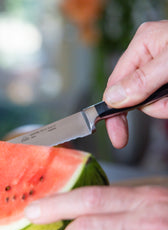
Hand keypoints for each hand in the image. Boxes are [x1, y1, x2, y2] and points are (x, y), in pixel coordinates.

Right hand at [102, 20, 167, 148]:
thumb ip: (143, 80)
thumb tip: (113, 98)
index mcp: (144, 44)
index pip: (116, 83)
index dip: (113, 112)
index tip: (118, 137)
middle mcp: (151, 56)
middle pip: (136, 96)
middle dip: (156, 106)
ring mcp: (163, 69)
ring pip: (154, 103)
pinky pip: (166, 102)